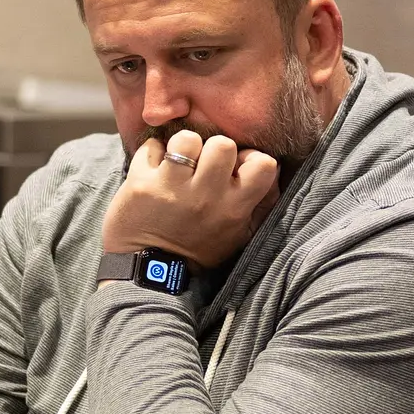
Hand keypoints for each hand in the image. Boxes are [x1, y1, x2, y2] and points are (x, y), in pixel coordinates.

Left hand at [102, 130, 278, 268]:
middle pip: (222, 144)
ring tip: (176, 163)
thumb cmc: (198, 251)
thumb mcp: (239, 236)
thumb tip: (272, 168)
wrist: (151, 274)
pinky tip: (153, 168)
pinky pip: (151, 146)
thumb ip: (260, 204)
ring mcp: (173, 189)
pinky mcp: (142, 185)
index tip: (235, 168)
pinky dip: (151, 153)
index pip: (263, 164)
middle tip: (201, 165)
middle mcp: (206, 197)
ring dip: (181, 147)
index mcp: (234, 208)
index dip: (249, 158)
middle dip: (212, 149)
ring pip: (186, 139)